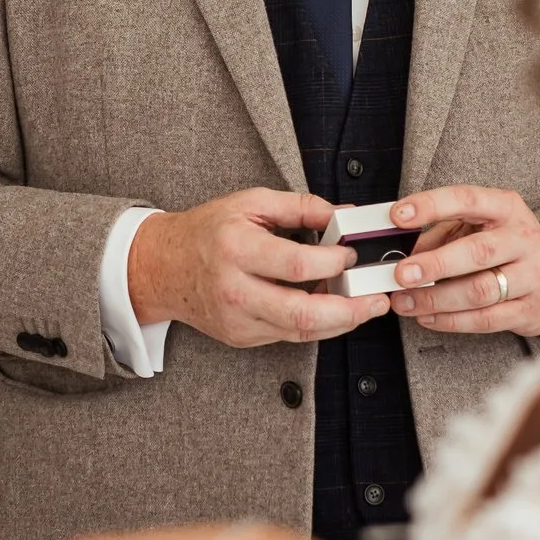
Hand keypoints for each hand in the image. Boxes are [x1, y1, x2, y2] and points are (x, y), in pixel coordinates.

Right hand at [128, 189, 392, 347]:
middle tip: (376, 300)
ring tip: (363, 307)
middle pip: (303, 314)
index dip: (334, 263)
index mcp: (236, 249)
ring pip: (300, 333)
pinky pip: (288, 336)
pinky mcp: (241, 336)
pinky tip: (331, 309)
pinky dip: (316, 325)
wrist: (162, 267)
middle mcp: (235, 289)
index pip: (297, 265)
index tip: (350, 255)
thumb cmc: (206, 231)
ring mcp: (237, 319)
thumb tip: (343, 215)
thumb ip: (300, 207)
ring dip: (340, 322)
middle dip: (350, 310)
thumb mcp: (250, 204)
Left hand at [382, 185, 539, 336]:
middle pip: (478, 252)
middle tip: (400, 274)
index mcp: (506, 208)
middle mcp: (523, 239)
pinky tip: (427, 317)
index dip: (431, 206)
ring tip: (405, 301)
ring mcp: (531, 277)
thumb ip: (437, 233)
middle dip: (435, 264)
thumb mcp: (474, 226)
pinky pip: (486, 319)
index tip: (398, 216)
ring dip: (436, 299)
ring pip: (480, 291)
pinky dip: (451, 321)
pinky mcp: (529, 310)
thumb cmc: (504, 246)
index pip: (467, 200)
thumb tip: (397, 248)